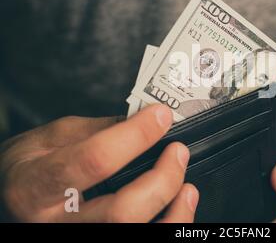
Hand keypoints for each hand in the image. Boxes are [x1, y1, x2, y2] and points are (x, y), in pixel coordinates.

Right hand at [0, 104, 198, 221]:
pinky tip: (180, 205)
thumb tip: (144, 120)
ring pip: (136, 232)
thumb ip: (97, 130)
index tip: (160, 116)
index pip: (95, 160)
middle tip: (177, 151)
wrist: (13, 197)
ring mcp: (80, 237)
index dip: (136, 136)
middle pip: (122, 212)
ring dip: (173, 209)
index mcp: (38, 185)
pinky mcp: (101, 239)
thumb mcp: (51, 137)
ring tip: (186, 184)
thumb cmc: (29, 168)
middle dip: (162, 179)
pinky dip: (172, 224)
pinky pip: (145, 238)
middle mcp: (57, 222)